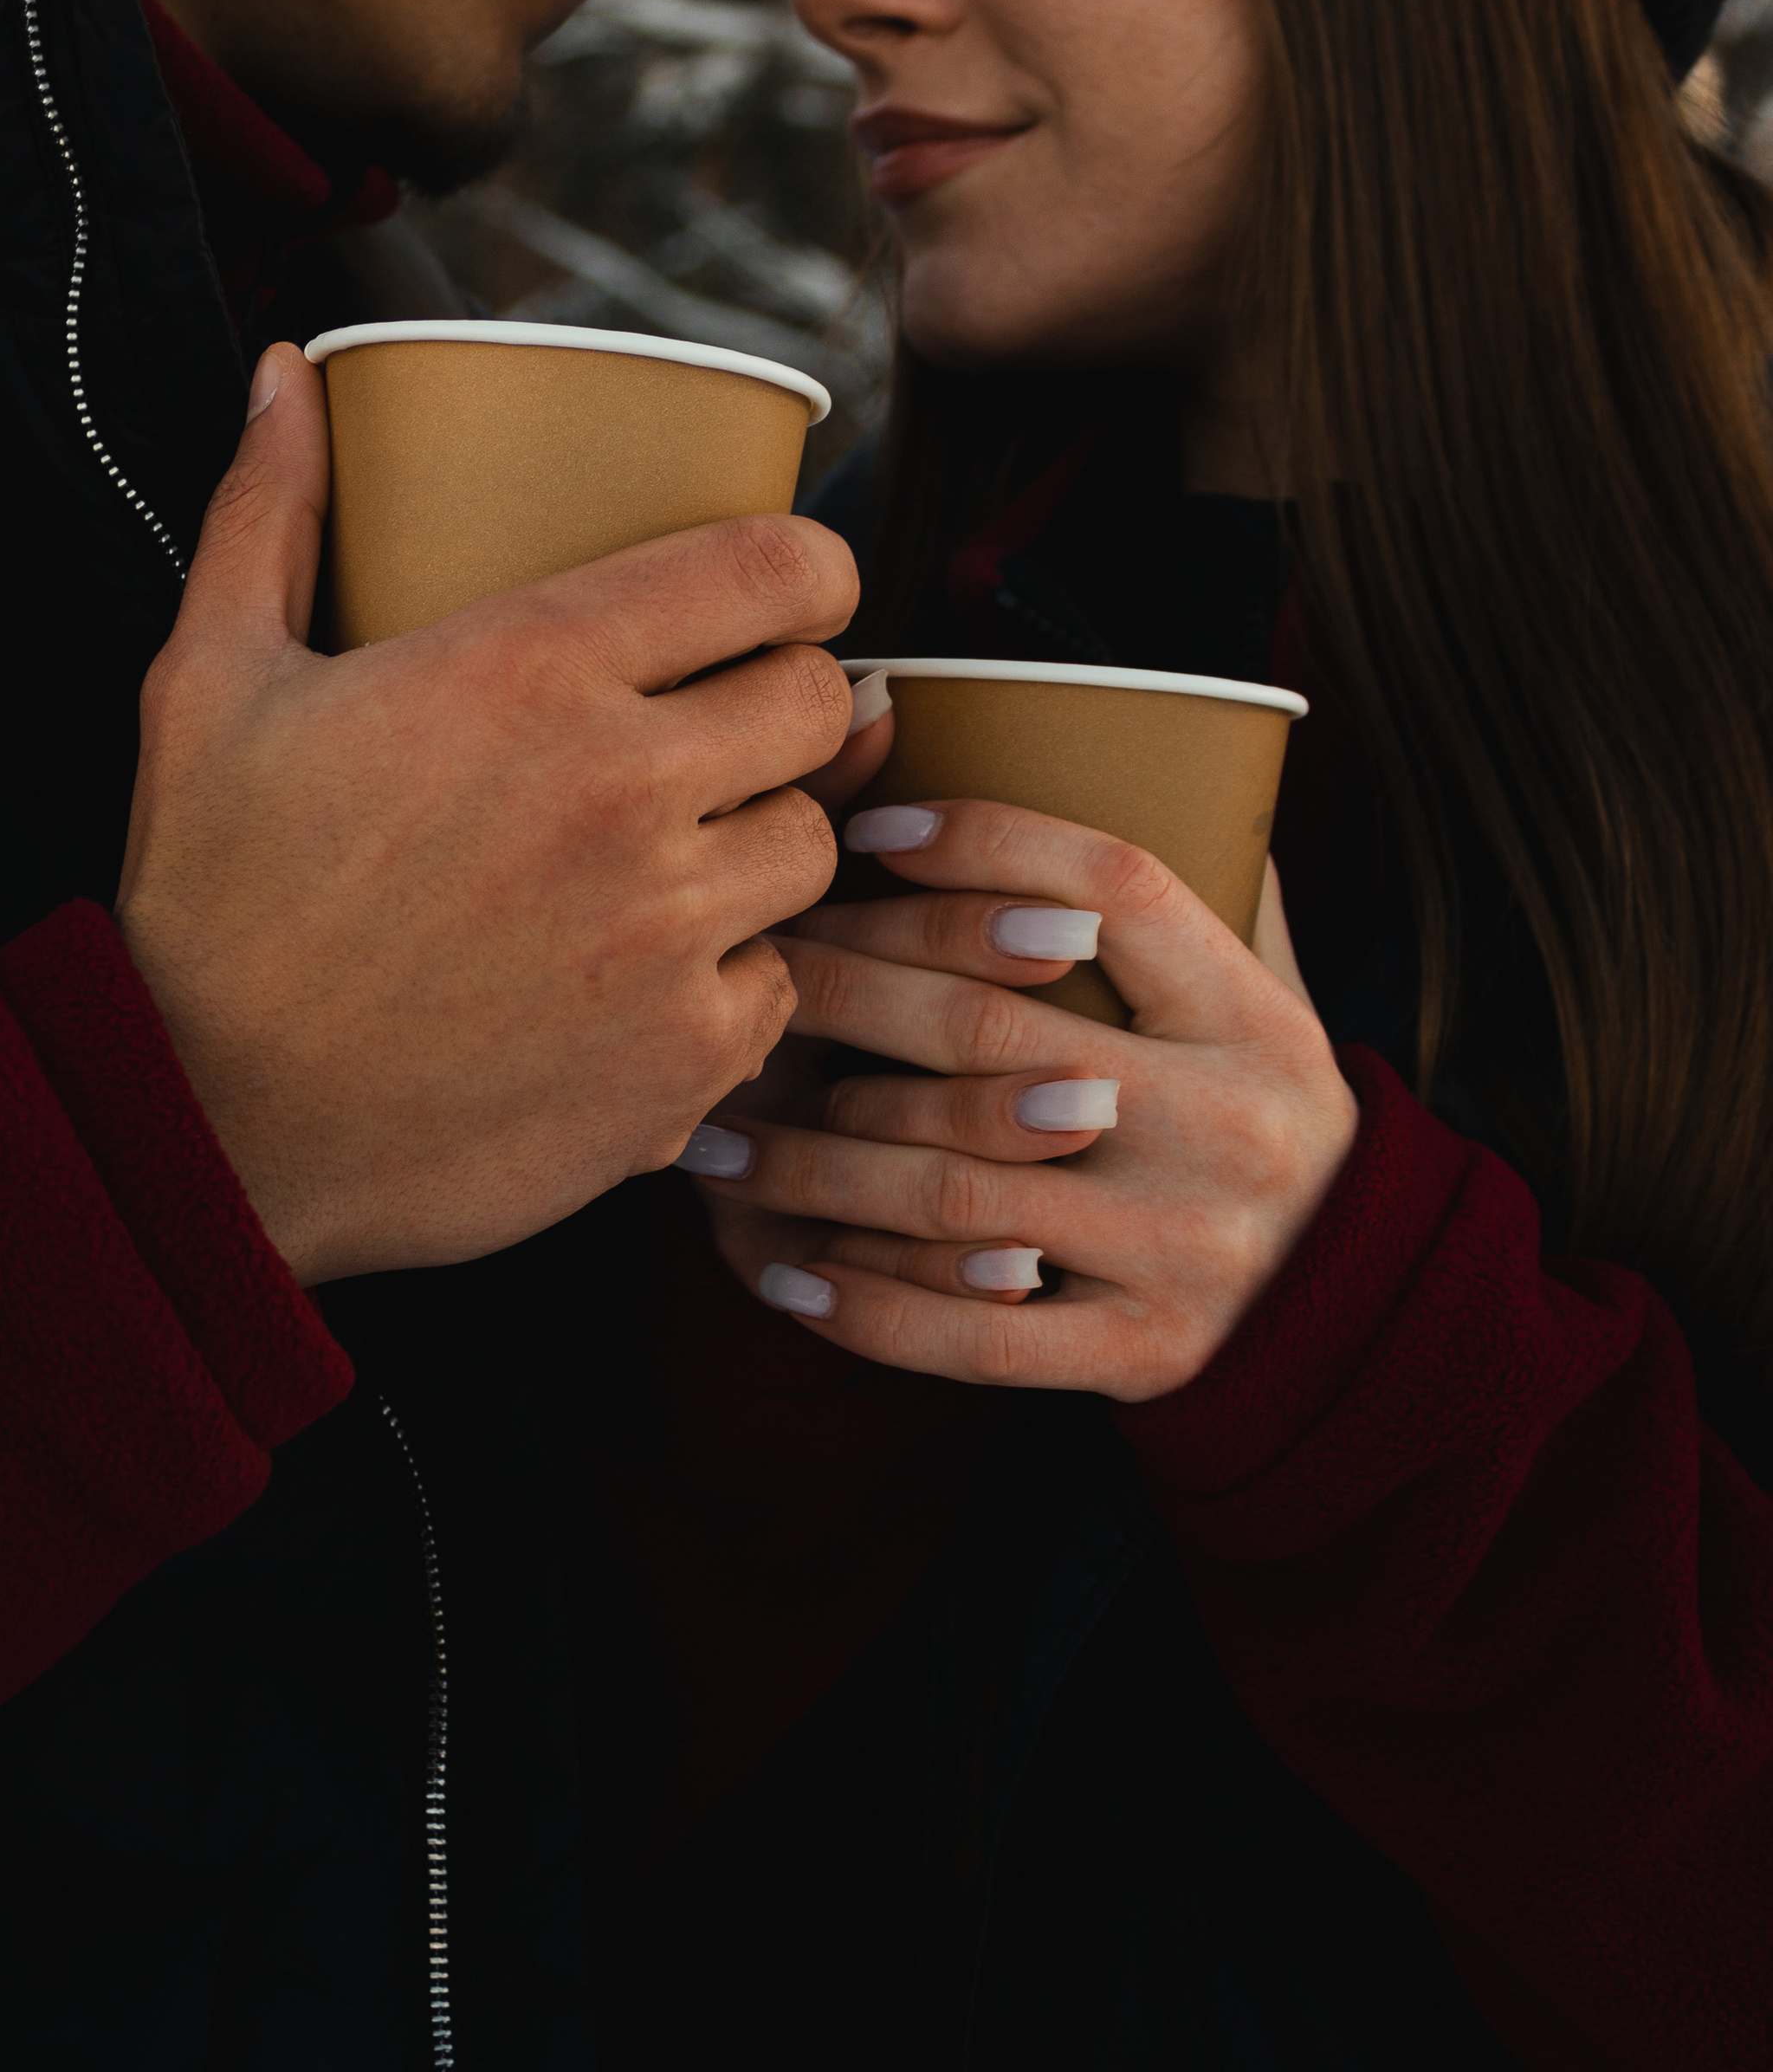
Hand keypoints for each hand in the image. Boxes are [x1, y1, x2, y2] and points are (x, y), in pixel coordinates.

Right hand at [117, 345, 857, 1281]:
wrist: (206, 1126)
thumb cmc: (209, 896)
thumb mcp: (209, 678)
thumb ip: (269, 510)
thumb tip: (287, 371)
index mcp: (530, 668)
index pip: (774, 569)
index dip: (808, 569)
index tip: (785, 590)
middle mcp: (624, 791)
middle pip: (821, 702)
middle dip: (786, 699)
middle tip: (720, 723)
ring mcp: (666, 935)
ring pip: (813, 846)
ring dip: (761, 840)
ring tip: (674, 852)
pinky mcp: (683, 1063)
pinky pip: (779, 985)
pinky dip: (731, 978)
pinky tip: (644, 974)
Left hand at [682, 803, 1357, 1399]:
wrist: (1363, 1302)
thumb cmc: (1266, 1106)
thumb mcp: (1271, 989)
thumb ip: (1205, 881)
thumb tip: (1114, 722)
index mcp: (1255, 1015)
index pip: (1116, 888)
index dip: (985, 843)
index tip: (868, 825)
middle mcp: (1224, 1125)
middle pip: (992, 1032)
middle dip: (842, 994)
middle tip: (746, 968)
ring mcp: (1182, 1249)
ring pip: (956, 1190)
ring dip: (811, 1162)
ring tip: (713, 1134)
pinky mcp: (1144, 1355)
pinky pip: (976, 1337)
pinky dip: (869, 1307)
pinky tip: (783, 1275)